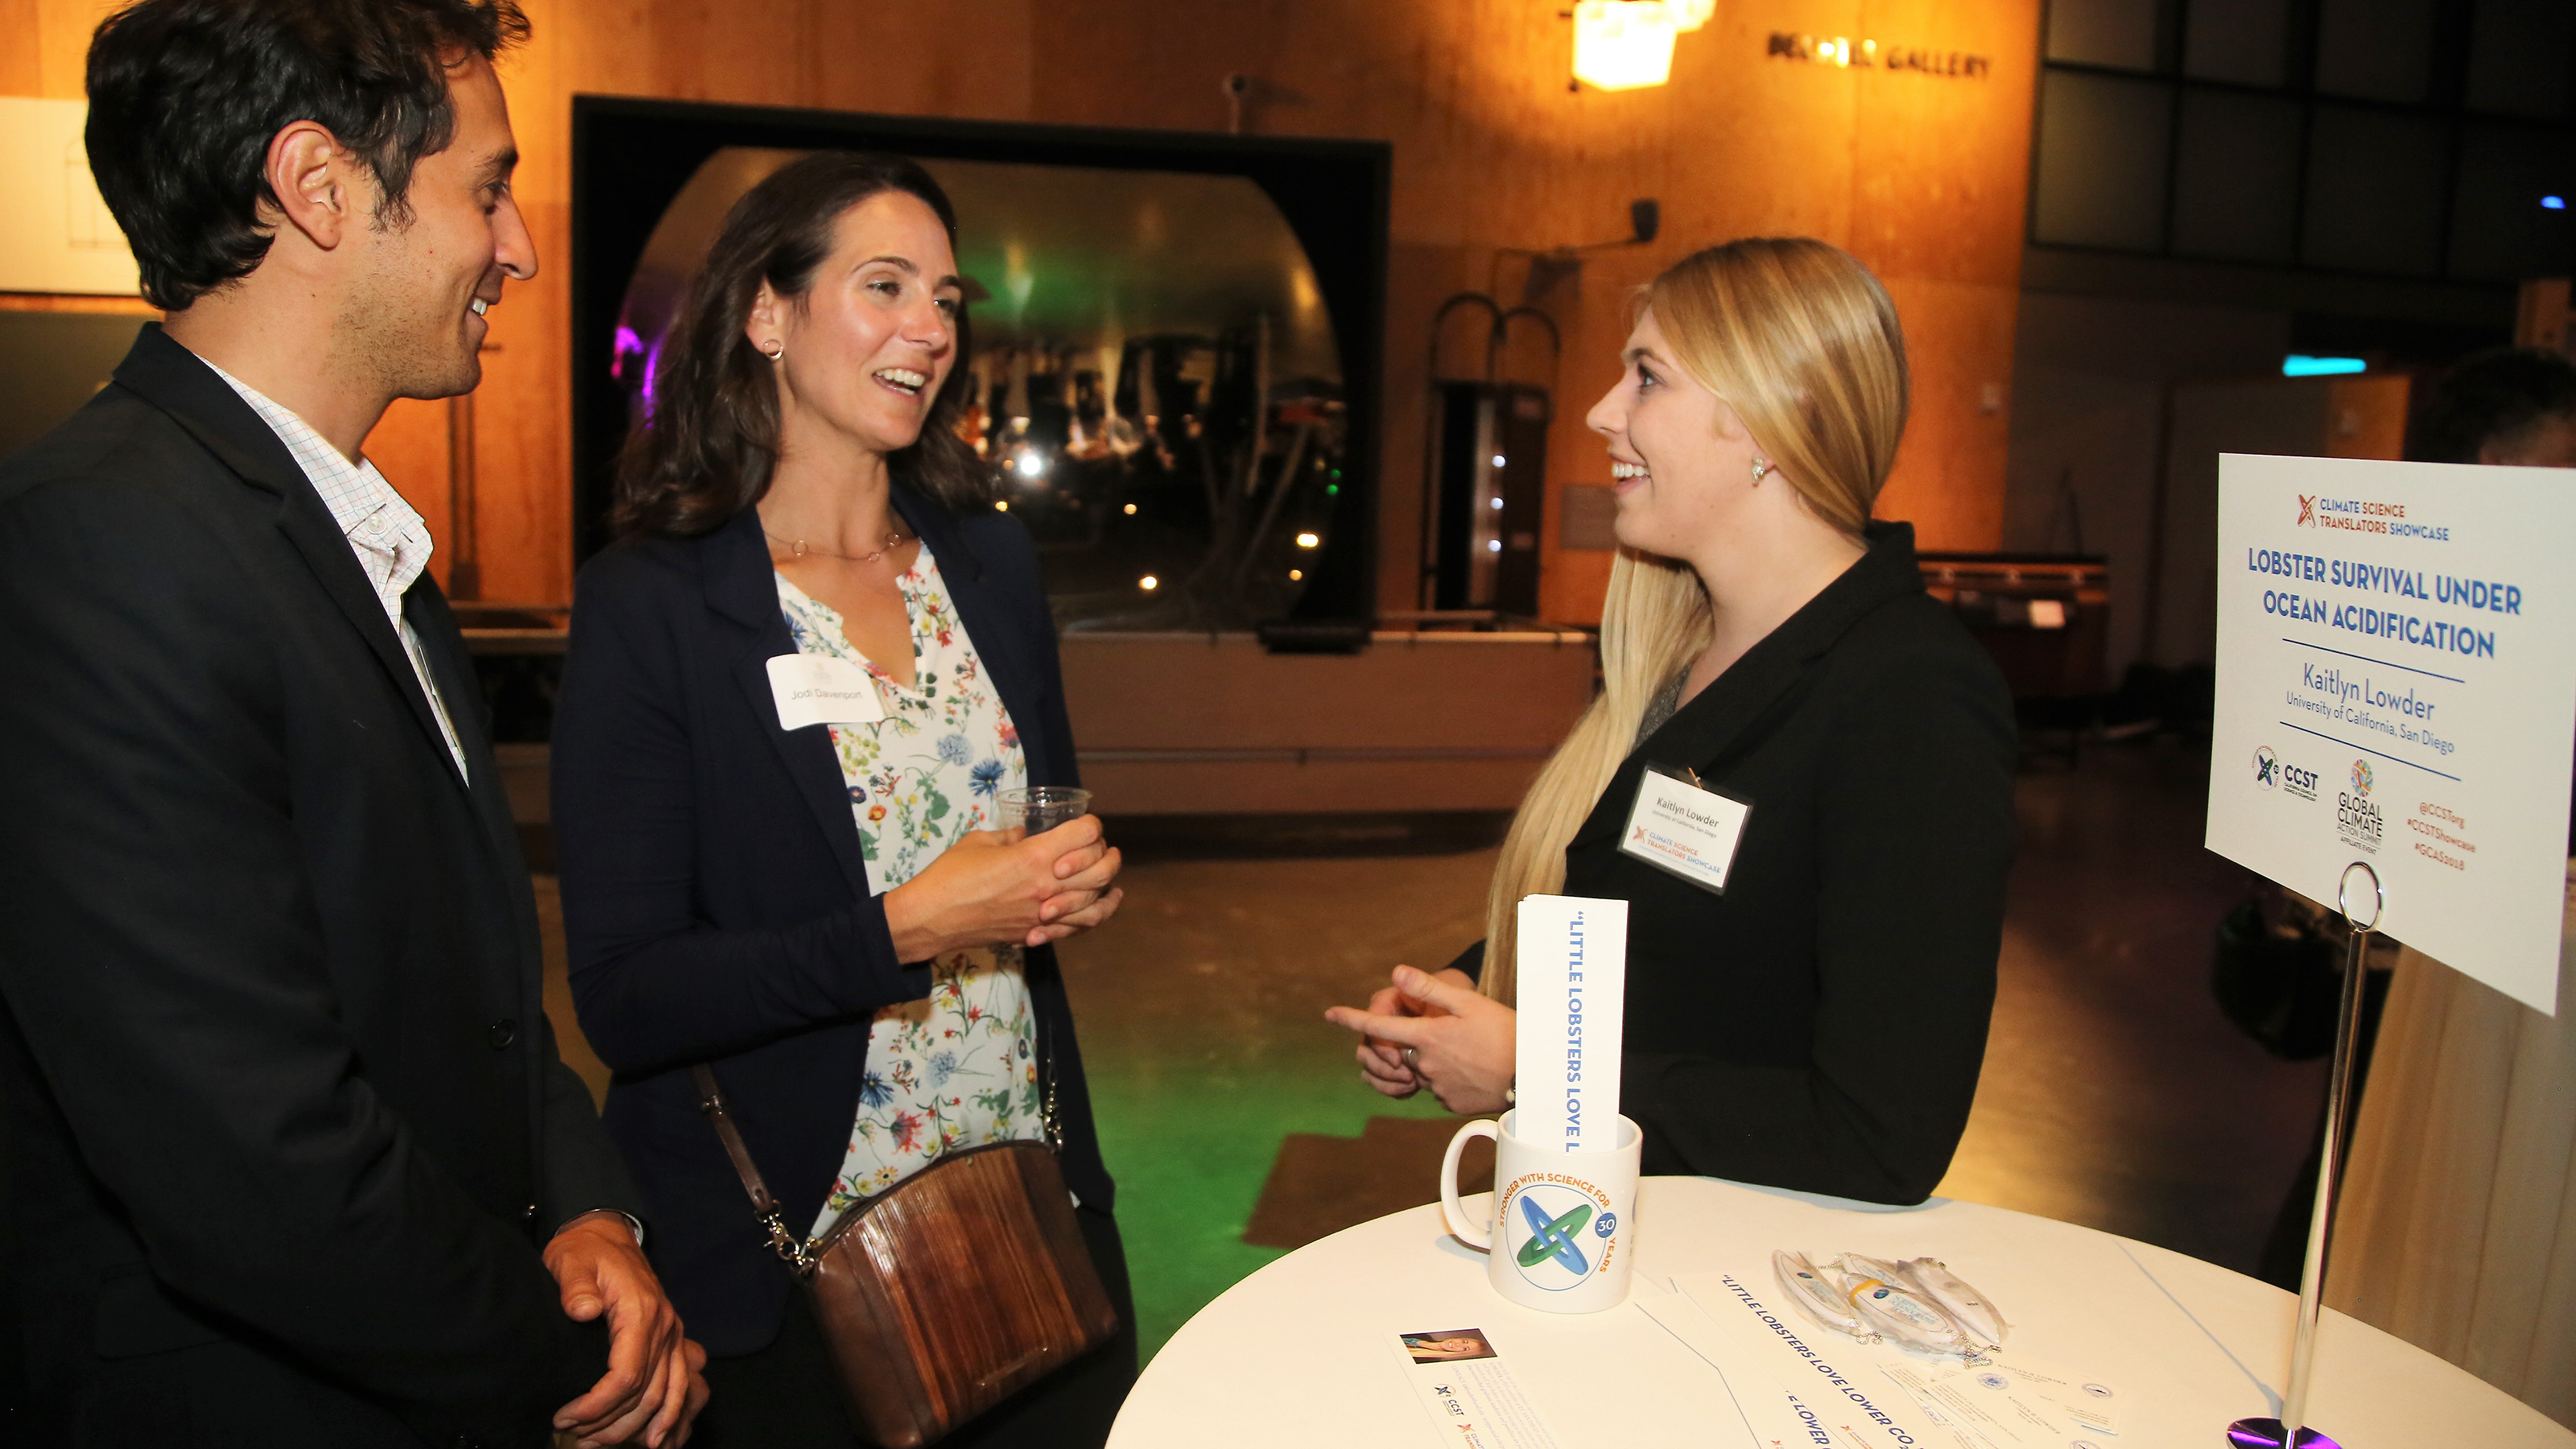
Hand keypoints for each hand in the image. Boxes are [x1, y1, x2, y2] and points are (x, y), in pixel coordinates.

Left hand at [546, 1212, 706, 1447]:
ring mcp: (672, 1335)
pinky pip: (681, 1386)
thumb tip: (583, 1311)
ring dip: (636, 1428)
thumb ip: (575, 1286)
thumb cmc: (585, 1251)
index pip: (626, 1375)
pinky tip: (656, 1441)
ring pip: (667, 1396)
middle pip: (647, 1393)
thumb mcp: (571, 1261)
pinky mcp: (671, 1341)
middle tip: (575, 1438)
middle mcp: (664, 1327)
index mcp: (641, 1311)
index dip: (597, 1405)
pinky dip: (672, 1417)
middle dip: (610, 1424)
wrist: (605, 1234)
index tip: (565, 1417)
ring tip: (599, 1445)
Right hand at [883, 817, 1124, 961]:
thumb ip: (1009, 837)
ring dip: (1109, 889)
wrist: (931, 918)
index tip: (1087, 823)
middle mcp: (1046, 886)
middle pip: (1100, 869)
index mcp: (1033, 856)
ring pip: (1096, 903)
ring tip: (1114, 881)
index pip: (1085, 834)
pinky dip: (1094, 917)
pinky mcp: (1035, 933)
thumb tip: (1023, 836)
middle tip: (1106, 849)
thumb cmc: (949, 875)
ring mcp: (1043, 914)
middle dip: (1108, 855)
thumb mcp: (979, 841)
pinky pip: (1076, 928)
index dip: (1092, 824)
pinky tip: (1100, 908)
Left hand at [1325, 966, 1513, 1113]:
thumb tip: (1395, 972)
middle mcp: (1424, 1065)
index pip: (1378, 1027)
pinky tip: (1474, 1070)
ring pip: (1424, 1070)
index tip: (1329, 1014)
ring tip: (1473, 1052)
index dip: (1351, 1019)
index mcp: (1426, 1037)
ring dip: (1438, 1060)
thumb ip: (1429, 989)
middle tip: (1460, 1034)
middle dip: (1421, 1041)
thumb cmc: (1504, 1032)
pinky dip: (1451, 1078)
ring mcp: (1437, 1088)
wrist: (1532, 1075)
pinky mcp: (1450, 1104)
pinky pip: (1440, 1088)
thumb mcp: (1469, 1003)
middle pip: (1406, 1051)